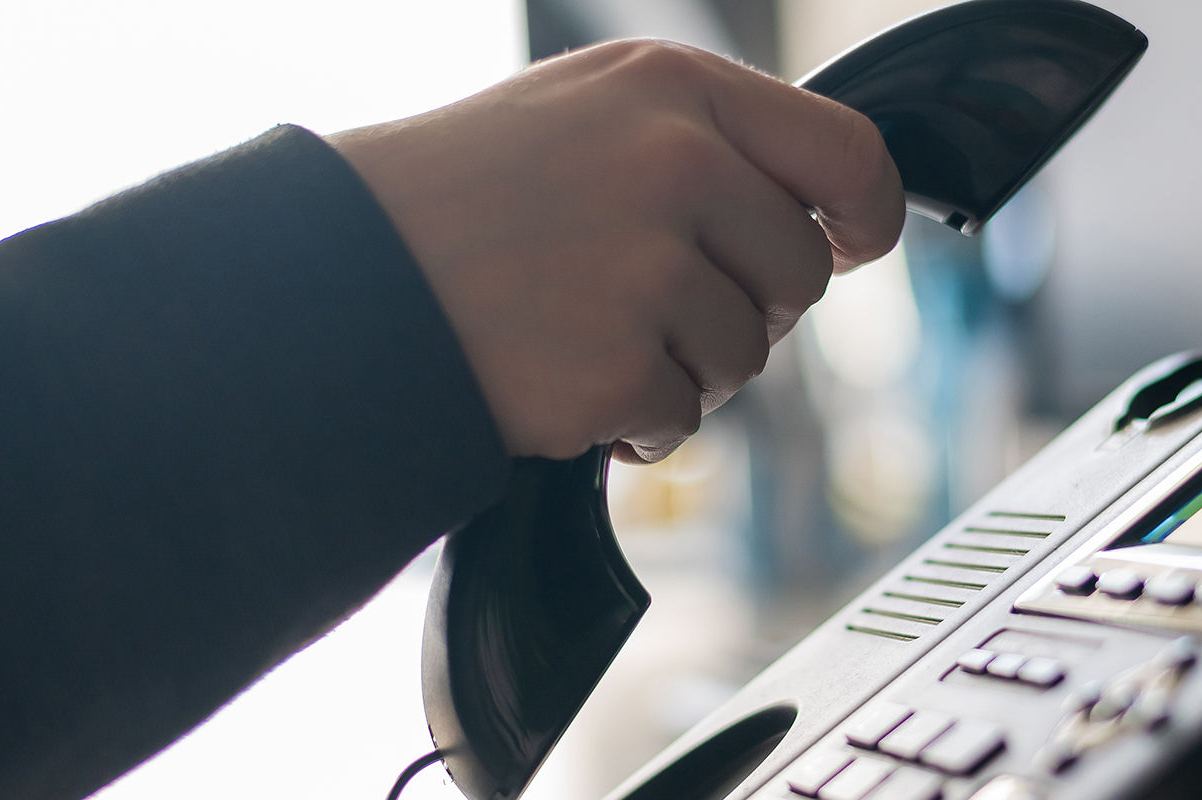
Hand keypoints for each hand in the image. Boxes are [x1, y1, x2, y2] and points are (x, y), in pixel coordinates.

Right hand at [328, 40, 903, 463]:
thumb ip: (705, 146)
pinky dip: (632, 421)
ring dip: (681, 368)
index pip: (844, 152)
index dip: (864, 213)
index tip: (851, 245)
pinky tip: (560, 378)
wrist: (338, 276)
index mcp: (673, 88)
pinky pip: (681, 419)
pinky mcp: (614, 362)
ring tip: (582, 331)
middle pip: (798, 272)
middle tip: (653, 305)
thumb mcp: (586, 116)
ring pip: (743, 355)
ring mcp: (646, 266)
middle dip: (745, 307)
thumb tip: (824, 219)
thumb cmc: (461, 197)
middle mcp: (673, 164)